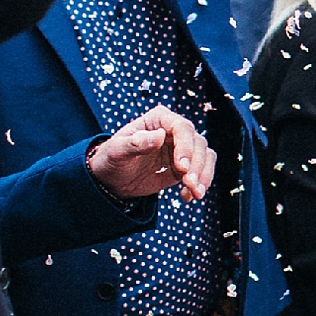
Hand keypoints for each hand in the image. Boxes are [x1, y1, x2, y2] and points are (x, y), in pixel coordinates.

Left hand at [88, 105, 215, 202]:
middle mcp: (172, 131)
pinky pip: (202, 171)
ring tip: (194, 192)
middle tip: (189, 183)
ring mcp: (180, 148)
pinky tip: (188, 196)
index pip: (181, 127)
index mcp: (157, 119)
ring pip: (205, 156)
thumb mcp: (116, 151)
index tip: (182, 167)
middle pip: (197, 142)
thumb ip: (135, 143)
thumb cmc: (110, 159)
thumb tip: (159, 136)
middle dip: (197, 165)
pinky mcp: (184, 165)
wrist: (111, 180)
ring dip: (203, 175)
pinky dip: (200, 184)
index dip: (186, 146)